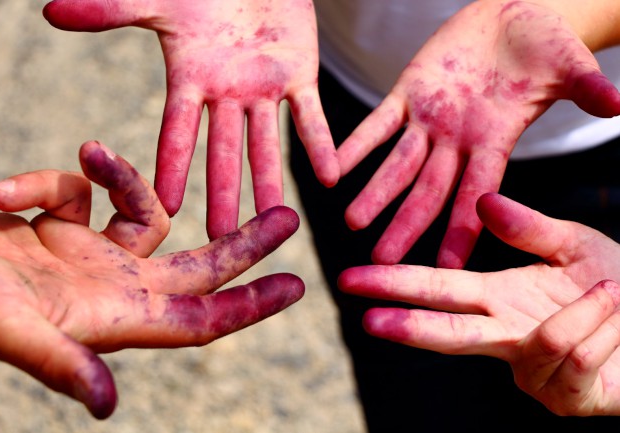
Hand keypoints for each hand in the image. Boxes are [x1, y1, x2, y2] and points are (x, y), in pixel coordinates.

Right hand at [0, 141, 302, 418]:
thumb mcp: (12, 333)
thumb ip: (61, 363)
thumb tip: (106, 406)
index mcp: (119, 317)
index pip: (203, 318)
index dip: (251, 306)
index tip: (297, 286)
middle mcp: (116, 285)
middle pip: (201, 267)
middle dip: (245, 242)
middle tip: (290, 215)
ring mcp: (91, 254)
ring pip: (147, 211)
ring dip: (126, 177)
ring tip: (88, 154)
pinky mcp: (63, 226)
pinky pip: (80, 189)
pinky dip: (53, 179)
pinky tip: (6, 191)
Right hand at [42, 0, 338, 237]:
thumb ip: (111, 9)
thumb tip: (49, 10)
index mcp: (191, 79)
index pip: (178, 131)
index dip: (172, 168)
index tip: (167, 210)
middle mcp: (227, 94)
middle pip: (223, 152)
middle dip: (222, 194)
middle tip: (220, 240)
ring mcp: (264, 89)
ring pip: (266, 144)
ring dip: (270, 183)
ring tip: (275, 224)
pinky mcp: (300, 77)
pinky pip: (311, 116)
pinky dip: (320, 144)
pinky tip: (331, 177)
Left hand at [337, 0, 619, 266]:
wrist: (511, 16)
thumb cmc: (546, 44)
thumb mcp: (570, 65)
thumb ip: (586, 87)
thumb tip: (618, 104)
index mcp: (496, 140)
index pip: (478, 194)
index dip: (463, 231)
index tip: (446, 269)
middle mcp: (458, 140)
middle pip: (428, 191)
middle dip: (407, 226)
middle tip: (382, 263)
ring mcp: (429, 119)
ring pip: (397, 163)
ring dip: (375, 193)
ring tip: (351, 224)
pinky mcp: (408, 92)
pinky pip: (377, 123)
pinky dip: (355, 144)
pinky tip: (333, 168)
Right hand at [339, 192, 619, 415]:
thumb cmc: (615, 285)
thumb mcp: (572, 246)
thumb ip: (527, 228)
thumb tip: (482, 202)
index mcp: (500, 296)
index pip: (436, 288)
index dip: (395, 284)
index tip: (353, 277)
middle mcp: (508, 335)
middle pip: (450, 333)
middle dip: (409, 326)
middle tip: (368, 321)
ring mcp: (535, 371)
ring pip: (541, 341)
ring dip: (582, 309)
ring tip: (610, 290)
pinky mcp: (568, 396)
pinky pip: (575, 352)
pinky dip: (599, 321)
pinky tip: (613, 309)